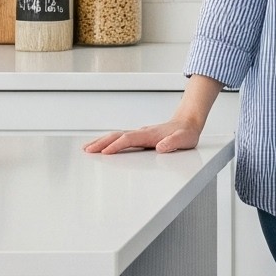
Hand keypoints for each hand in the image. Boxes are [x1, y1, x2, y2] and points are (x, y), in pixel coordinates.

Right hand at [84, 114, 204, 155]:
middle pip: (117, 135)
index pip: (129, 139)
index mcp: (149, 134)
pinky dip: (108, 141)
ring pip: (115, 135)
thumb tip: (162, 146)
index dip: (116, 145)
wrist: (188, 122)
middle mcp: (141, 132)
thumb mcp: (184, 139)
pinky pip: (119, 138)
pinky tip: (102, 146)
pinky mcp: (139, 136)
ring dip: (101, 141)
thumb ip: (173, 143)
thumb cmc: (186, 133)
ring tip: (87, 148)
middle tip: (87, 150)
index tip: (105, 153)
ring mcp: (139, 133)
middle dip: (101, 143)